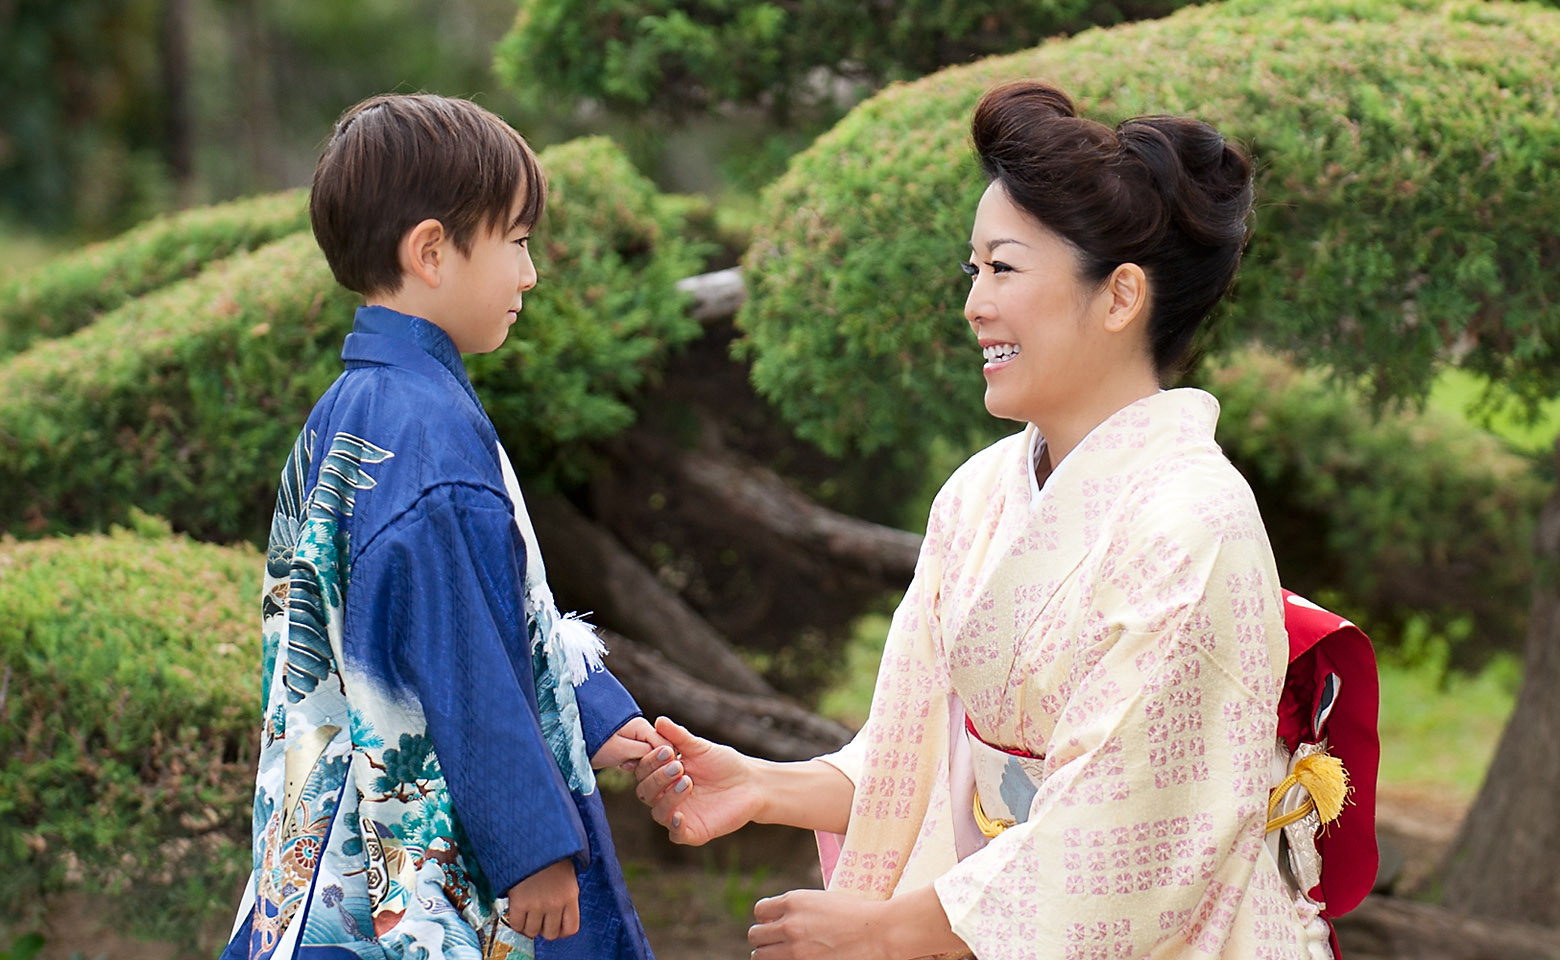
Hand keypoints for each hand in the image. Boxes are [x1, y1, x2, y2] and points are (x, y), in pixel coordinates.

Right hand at [506, 858, 578, 940]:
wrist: (531, 843)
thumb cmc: (549, 857)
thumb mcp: (566, 876)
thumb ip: (565, 897)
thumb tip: (559, 916)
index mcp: (571, 896)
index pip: (571, 929)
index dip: (561, 930)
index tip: (555, 925)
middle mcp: (556, 903)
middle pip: (551, 934)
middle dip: (544, 928)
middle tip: (539, 918)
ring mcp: (537, 904)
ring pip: (533, 932)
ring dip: (529, 926)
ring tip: (527, 915)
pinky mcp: (520, 903)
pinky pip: (517, 925)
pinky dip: (516, 923)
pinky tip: (517, 913)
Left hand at [591, 715, 668, 770]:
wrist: (567, 733)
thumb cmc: (593, 742)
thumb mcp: (621, 750)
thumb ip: (645, 752)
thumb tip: (666, 754)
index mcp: (642, 726)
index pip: (667, 744)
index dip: (662, 760)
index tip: (647, 769)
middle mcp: (639, 727)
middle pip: (658, 748)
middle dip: (649, 762)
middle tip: (629, 765)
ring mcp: (631, 733)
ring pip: (647, 752)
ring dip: (638, 762)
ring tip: (622, 764)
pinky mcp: (624, 739)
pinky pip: (636, 751)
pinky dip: (630, 759)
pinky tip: (619, 763)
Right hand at [633, 716, 763, 844]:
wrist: (750, 782)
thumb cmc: (723, 763)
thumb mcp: (700, 748)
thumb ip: (679, 737)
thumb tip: (659, 721)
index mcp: (662, 776)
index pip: (643, 771)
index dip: (651, 762)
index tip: (668, 750)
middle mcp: (665, 797)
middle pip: (645, 792)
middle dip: (658, 778)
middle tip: (678, 766)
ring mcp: (678, 814)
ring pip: (658, 812)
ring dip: (668, 798)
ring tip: (687, 781)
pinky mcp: (693, 832)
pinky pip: (676, 834)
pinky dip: (675, 827)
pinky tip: (680, 816)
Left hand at [748, 889, 892, 959]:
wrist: (880, 933)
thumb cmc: (858, 914)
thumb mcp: (823, 901)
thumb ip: (799, 909)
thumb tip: (780, 919)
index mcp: (794, 901)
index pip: (760, 910)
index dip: (767, 918)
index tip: (775, 923)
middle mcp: (789, 924)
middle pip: (755, 935)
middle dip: (764, 938)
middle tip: (777, 942)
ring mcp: (794, 949)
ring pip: (759, 956)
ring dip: (769, 954)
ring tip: (782, 954)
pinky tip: (794, 959)